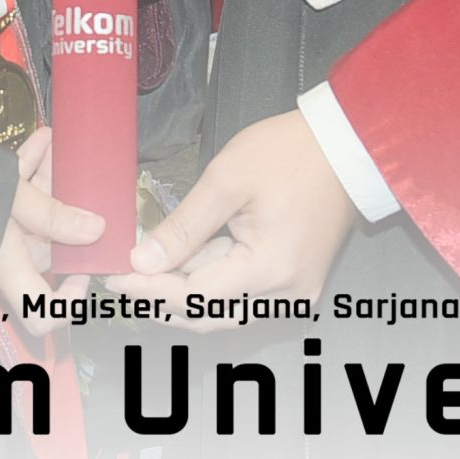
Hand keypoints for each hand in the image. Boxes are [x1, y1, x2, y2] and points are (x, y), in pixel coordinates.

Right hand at [0, 126, 102, 336]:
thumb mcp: (11, 197)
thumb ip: (52, 214)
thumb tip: (95, 229)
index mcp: (8, 265)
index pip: (41, 312)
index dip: (69, 303)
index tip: (85, 271)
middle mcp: (4, 254)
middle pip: (48, 248)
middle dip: (70, 216)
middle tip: (90, 191)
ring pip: (36, 214)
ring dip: (52, 184)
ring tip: (64, 152)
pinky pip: (16, 190)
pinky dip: (30, 168)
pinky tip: (43, 141)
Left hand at [104, 110, 359, 327]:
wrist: (343, 146)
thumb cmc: (289, 154)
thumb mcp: (226, 180)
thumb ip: (183, 228)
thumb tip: (143, 262)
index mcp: (270, 269)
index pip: (195, 297)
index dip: (151, 291)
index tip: (116, 278)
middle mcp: (286, 294)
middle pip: (210, 313)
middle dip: (163, 298)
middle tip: (124, 277)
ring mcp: (295, 292)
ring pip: (226, 309)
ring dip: (186, 292)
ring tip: (149, 267)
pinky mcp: (297, 282)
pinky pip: (245, 296)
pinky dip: (213, 284)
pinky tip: (187, 263)